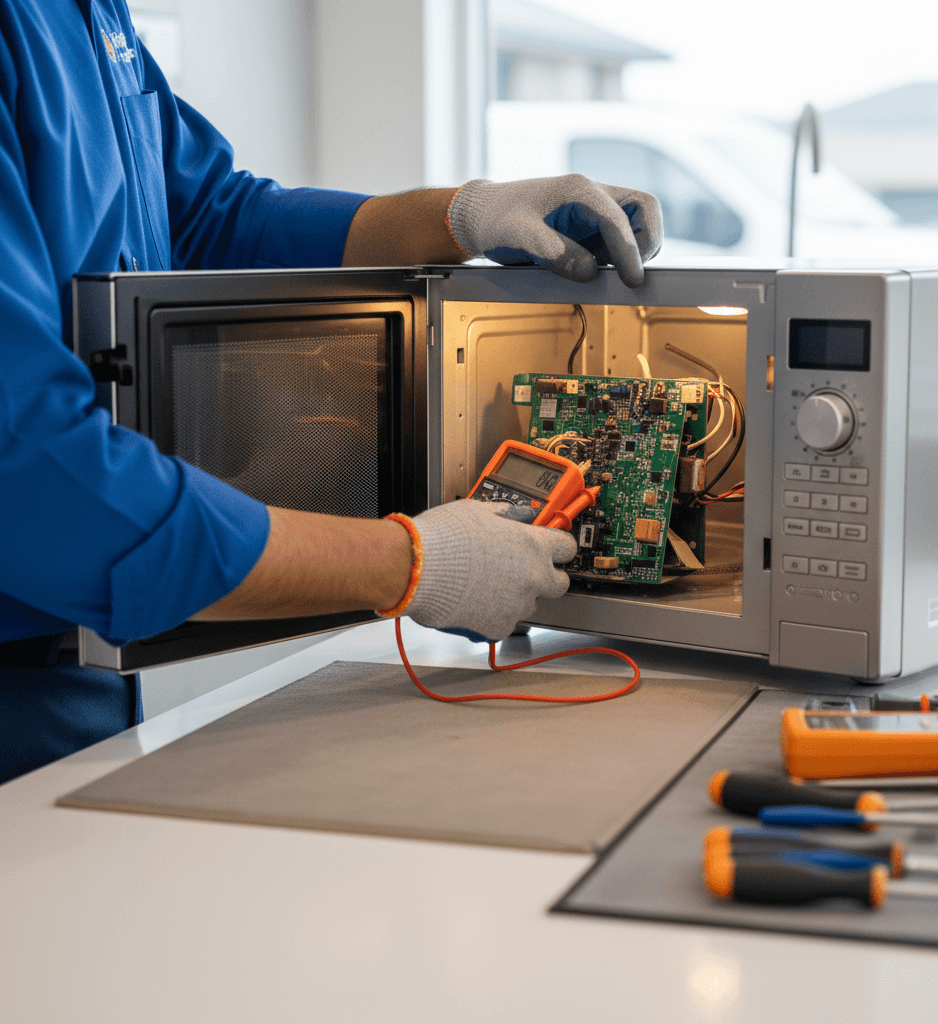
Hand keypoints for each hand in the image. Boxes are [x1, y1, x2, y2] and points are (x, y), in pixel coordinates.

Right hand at [404, 499, 576, 641]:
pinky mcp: (498, 626)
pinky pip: (505, 622)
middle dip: (547, 576)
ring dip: (517, 595)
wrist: (416, 569)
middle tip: (526, 569)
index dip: (558, 546)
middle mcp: (532, 577)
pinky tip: (476, 601)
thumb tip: (520, 513)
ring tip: (488, 584)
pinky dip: (494, 614)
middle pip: (560, 583)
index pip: (567, 547)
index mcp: (533, 545)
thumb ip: (507, 514)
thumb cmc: (443, 538)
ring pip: (530, 604)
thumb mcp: (478, 511)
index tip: (552, 547)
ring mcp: (517, 605)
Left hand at [446, 174, 662, 287]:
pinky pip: (616, 238)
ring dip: (634, 248)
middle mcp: (592, 195)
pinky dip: (618, 255)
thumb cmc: (496, 218)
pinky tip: (597, 270)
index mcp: (579, 189)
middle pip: (643, 208)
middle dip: (648, 240)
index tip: (632, 279)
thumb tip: (591, 272)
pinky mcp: (587, 228)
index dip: (629, 251)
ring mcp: (592, 211)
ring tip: (611, 272)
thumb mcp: (521, 235)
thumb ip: (556, 253)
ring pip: (635, 222)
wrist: (479, 216)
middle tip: (633, 272)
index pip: (619, 218)